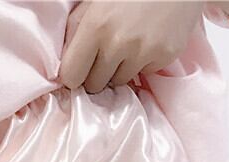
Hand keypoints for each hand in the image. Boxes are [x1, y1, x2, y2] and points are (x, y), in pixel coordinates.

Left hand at [59, 1, 204, 92]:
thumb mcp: (94, 0)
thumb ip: (76, 28)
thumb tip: (64, 62)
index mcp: (96, 27)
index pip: (71, 77)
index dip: (74, 74)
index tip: (79, 68)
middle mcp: (118, 44)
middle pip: (95, 86)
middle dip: (96, 74)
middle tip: (105, 54)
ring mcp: (143, 52)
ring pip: (119, 82)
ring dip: (119, 69)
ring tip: (128, 43)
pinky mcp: (164, 56)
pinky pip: (143, 74)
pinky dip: (142, 62)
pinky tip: (146, 40)